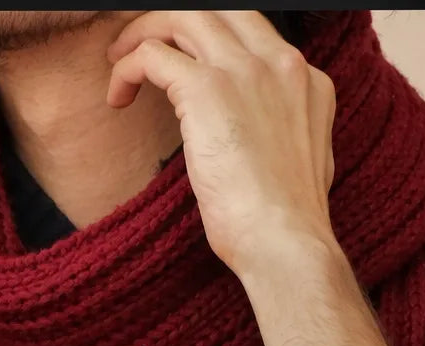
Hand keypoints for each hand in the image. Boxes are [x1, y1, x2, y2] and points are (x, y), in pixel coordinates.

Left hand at [106, 10, 337, 281]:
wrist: (286, 243)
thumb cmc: (286, 227)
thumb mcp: (301, 164)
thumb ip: (283, 133)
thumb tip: (260, 139)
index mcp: (305, 80)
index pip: (251, 34)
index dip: (212, 42)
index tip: (186, 64)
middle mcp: (279, 63)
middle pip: (218, 12)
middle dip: (175, 22)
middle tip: (145, 47)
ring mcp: (244, 71)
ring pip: (184, 18)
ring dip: (145, 35)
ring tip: (120, 63)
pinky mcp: (208, 89)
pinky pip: (155, 54)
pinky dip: (129, 68)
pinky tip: (118, 96)